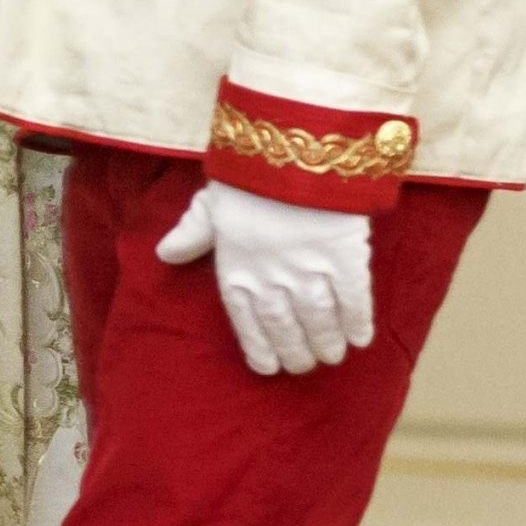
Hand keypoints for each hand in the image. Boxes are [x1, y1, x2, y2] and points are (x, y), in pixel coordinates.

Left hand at [159, 181, 375, 376]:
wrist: (290, 158)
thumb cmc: (247, 181)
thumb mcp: (209, 205)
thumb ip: (191, 234)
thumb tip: (164, 254)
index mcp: (235, 271)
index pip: (245, 320)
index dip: (258, 346)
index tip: (269, 367)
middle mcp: (270, 280)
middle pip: (284, 326)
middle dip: (295, 351)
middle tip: (305, 366)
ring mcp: (309, 273)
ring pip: (318, 319)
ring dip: (326, 342)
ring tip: (332, 356)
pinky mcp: (346, 261)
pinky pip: (353, 301)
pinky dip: (357, 322)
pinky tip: (361, 339)